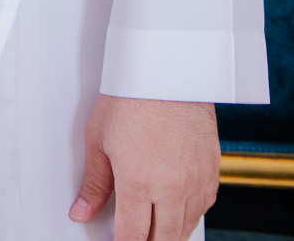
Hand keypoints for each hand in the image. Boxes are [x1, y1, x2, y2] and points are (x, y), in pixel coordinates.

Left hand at [68, 94, 218, 238]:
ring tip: (153, 230)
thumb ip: (94, 183)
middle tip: (133, 237)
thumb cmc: (131, 96)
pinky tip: (176, 213)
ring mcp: (195, 180)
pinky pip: (204, 208)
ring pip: (185, 228)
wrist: (168, 69)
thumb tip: (82, 211)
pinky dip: (189, 216)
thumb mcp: (99, 140)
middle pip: (163, 240)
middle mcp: (171, 187)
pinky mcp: (212, 169)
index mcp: (139, 182)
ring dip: (169, 234)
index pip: (132, 237)